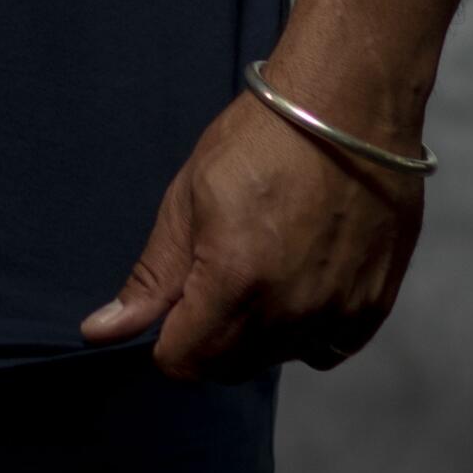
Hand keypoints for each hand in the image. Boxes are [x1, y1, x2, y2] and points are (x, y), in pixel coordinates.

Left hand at [77, 83, 424, 382]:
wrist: (348, 106)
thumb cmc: (259, 140)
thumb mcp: (187, 198)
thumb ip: (152, 277)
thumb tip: (100, 332)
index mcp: (234, 282)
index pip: (183, 362)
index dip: (167, 334)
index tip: (176, 295)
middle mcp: (290, 314)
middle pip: (229, 366)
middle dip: (209, 332)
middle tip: (218, 266)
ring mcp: (337, 316)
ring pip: (275, 358)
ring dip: (258, 330)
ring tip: (264, 259)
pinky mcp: (372, 310)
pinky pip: (324, 349)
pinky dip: (306, 327)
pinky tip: (302, 273)